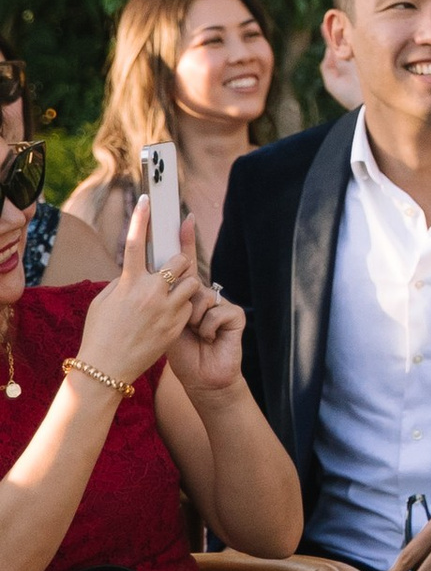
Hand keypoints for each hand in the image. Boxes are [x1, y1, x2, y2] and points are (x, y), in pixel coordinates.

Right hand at [77, 207, 205, 391]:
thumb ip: (122, 282)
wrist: (106, 370)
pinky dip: (184, 305)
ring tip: (172, 292)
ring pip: (192, 284)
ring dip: (185, 283)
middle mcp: (151, 294)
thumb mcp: (103, 302)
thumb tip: (137, 273)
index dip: (142, 218)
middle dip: (180, 261)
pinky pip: (189, 306)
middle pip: (180, 261)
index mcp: (129, 284)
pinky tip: (169, 314)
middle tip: (172, 267)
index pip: (137, 243)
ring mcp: (167, 311)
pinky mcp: (177, 327)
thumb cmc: (99, 334)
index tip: (147, 200)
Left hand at [161, 241, 247, 407]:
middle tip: (180, 319)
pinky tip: (209, 339)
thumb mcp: (156, 322)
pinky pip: (216, 311)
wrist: (200, 378)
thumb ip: (154, 298)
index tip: (183, 217)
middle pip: (192, 276)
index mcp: (182, 295)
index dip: (184, 240)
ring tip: (195, 335)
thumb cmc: (179, 354)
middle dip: (182, 293)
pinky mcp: (235, 315)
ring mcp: (220, 304)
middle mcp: (203, 296)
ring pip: (201, 296)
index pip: (182, 263)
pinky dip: (207, 328)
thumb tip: (147, 277)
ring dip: (193, 319)